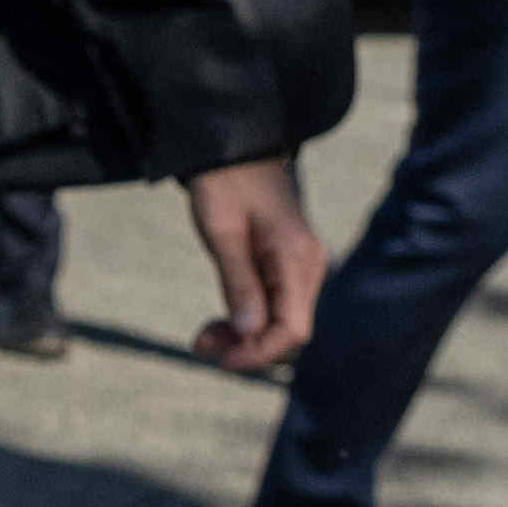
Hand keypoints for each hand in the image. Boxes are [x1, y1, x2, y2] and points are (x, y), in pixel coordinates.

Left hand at [174, 153, 323, 374]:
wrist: (234, 146)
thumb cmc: (224, 183)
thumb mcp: (222, 232)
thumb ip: (238, 283)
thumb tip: (249, 333)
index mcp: (296, 259)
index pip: (293, 330)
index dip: (259, 353)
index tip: (221, 360)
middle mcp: (308, 267)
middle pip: (288, 331)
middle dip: (246, 347)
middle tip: (200, 344)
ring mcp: (300, 267)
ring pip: (280, 322)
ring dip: (244, 336)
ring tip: (203, 336)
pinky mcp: (287, 266)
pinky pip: (274, 305)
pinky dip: (247, 318)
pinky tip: (220, 322)